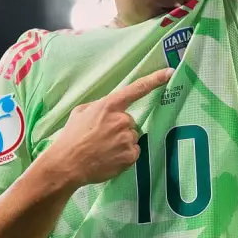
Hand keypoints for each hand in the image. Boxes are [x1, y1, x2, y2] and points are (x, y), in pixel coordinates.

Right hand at [48, 68, 172, 186]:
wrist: (67, 164)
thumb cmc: (71, 137)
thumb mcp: (81, 112)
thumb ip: (98, 106)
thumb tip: (108, 108)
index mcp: (109, 105)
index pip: (136, 89)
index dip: (155, 80)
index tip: (169, 72)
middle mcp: (122, 120)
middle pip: (130, 121)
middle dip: (119, 127)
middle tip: (102, 137)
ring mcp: (127, 138)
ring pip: (131, 137)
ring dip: (122, 142)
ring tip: (104, 149)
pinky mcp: (130, 155)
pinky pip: (133, 151)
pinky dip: (124, 155)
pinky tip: (110, 157)